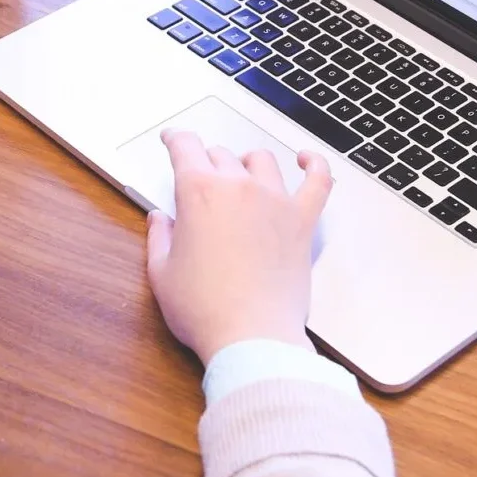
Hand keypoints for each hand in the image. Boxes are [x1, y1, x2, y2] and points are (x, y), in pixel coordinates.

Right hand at [145, 131, 332, 364]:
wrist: (252, 337)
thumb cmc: (204, 310)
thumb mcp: (162, 273)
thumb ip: (159, 238)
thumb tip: (160, 219)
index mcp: (199, 193)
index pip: (185, 147)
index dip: (175, 139)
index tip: (173, 139)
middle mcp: (238, 187)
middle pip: (220, 155)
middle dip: (206, 162)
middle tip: (200, 178)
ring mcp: (275, 201)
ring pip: (261, 160)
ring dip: (246, 162)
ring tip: (241, 173)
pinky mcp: (302, 221)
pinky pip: (318, 181)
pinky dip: (314, 165)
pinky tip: (306, 160)